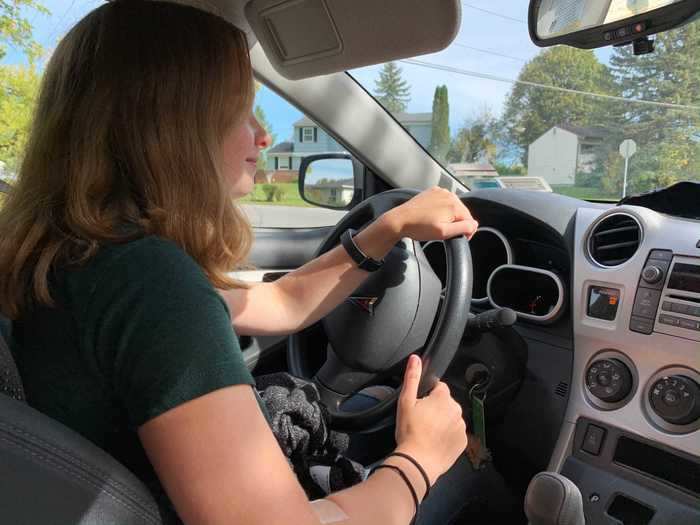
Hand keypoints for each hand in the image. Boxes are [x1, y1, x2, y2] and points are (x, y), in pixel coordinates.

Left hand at [385, 187, 477, 240]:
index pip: (470, 220)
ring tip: (436, 224)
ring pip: (453, 206)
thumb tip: (475, 225)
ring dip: (449, 216)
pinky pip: (443, 201)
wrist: (399, 220)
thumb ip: (463, 228)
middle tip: (444, 232)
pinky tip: (432, 216)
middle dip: (457, 223)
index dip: (465, 232)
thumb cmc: (419, 228)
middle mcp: (449, 195)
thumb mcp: (444, 233)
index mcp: (454, 205)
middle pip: (462, 213)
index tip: (455, 238)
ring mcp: (440, 192)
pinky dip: (442, 209)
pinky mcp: (432, 192)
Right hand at [394, 354, 467, 485]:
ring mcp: (461, 427)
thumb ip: (412, 377)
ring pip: (451, 418)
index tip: (419, 406)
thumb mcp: (405, 402)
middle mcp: (456, 410)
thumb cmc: (410, 431)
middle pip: (446, 403)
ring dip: (442, 421)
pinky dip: (447, 435)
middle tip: (421, 420)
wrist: (418, 462)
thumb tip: (416, 358)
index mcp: (443, 398)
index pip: (439, 387)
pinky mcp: (463, 442)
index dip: (428, 395)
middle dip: (436, 408)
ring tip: (427, 432)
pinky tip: (435, 441)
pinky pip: (455, 433)